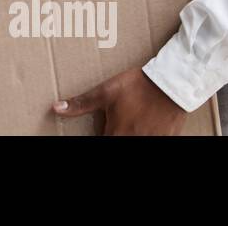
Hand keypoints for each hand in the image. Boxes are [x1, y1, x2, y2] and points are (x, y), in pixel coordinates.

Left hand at [53, 68, 187, 134]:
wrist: (171, 83)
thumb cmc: (137, 86)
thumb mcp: (106, 92)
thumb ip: (81, 103)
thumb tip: (56, 108)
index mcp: (117, 134)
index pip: (101, 142)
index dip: (100, 135)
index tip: (102, 129)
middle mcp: (133, 141)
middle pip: (117, 142)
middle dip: (113, 134)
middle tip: (115, 124)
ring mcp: (151, 142)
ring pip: (134, 143)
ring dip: (128, 134)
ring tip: (128, 124)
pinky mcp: (165, 139)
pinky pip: (152, 141)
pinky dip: (144, 134)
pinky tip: (143, 126)